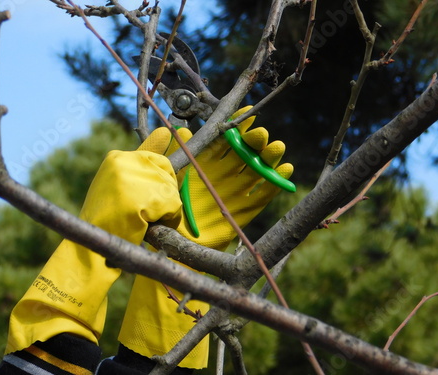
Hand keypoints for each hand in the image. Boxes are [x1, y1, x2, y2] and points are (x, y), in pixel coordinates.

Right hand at [5, 150, 182, 353]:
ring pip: (171, 189)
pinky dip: (169, 220)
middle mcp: (123, 162)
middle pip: (167, 170)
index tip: (184, 131)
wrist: (89, 250)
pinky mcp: (141, 195)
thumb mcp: (124, 188)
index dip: (166, 158)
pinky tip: (148, 228)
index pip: (152, 153)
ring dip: (166, 210)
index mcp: (116, 159)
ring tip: (142, 222)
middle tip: (144, 213)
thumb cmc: (108, 223)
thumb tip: (165, 132)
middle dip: (165, 192)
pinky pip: (173, 204)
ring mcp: (132, 178)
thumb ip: (144, 164)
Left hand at [118, 106, 293, 368]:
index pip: (221, 141)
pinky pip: (259, 198)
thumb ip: (156, 153)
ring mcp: (230, 195)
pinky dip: (273, 185)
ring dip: (267, 159)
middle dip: (253, 142)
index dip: (235, 128)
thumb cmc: (152, 211)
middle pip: (242, 155)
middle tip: (259, 134)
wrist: (159, 247)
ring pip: (254, 173)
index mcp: (199, 165)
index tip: (246, 115)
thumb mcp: (150, 179)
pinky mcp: (239, 215)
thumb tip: (174, 128)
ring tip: (276, 147)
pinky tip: (286, 171)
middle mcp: (218, 178)